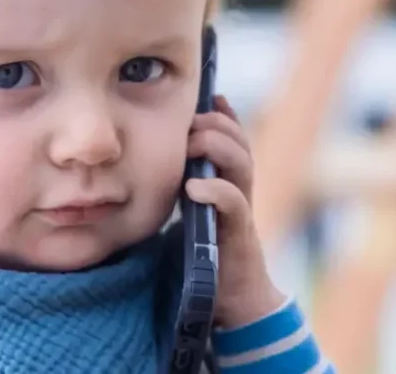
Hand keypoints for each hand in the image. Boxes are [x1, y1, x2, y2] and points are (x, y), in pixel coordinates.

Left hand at [184, 95, 286, 328]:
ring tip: (192, 142)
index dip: (223, 114)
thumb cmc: (205, 257)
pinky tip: (194, 187)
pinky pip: (235, 204)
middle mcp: (239, 191)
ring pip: (242, 165)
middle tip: (190, 120)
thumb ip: (182, 188)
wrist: (231, 300)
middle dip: (217, 124)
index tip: (210, 95)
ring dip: (217, 146)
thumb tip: (153, 165)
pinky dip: (216, 191)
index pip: (232, 139)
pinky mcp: (239, 235)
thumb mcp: (189, 214)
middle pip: (239, 143)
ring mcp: (241, 211)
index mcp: (227, 183)